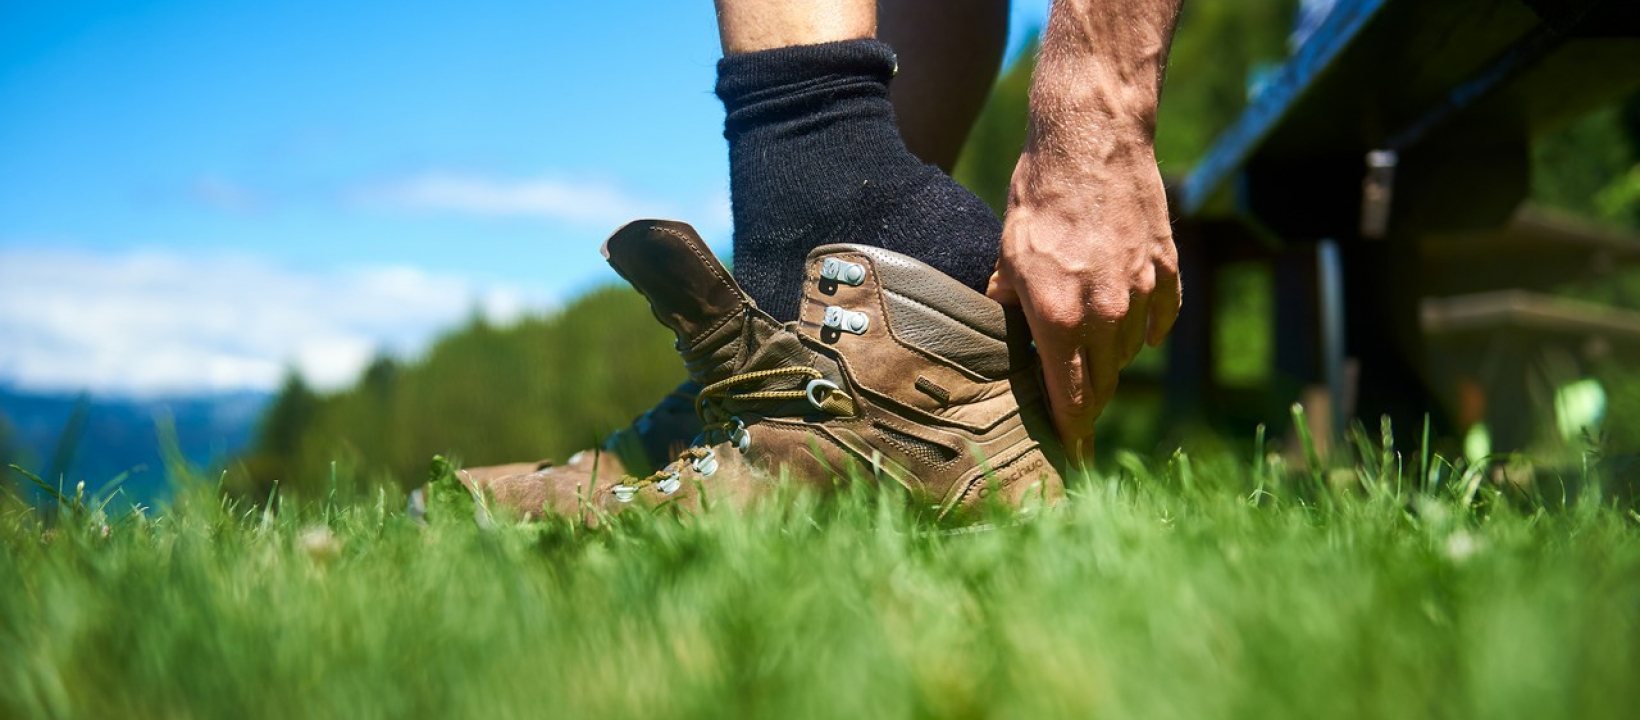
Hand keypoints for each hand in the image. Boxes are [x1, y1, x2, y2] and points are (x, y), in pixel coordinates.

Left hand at [987, 148, 1180, 461]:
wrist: (1092, 140)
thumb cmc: (1039, 197)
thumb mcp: (1007, 256)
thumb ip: (1006, 306)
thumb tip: (992, 340)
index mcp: (1060, 319)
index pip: (1070, 400)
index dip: (1069, 434)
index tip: (1069, 456)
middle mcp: (1106, 316)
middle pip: (1103, 384)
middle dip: (1086, 401)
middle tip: (1073, 413)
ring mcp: (1143, 293)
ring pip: (1130, 354)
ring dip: (1110, 360)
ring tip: (1090, 354)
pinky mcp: (1167, 269)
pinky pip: (1161, 319)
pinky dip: (1145, 328)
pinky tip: (1131, 326)